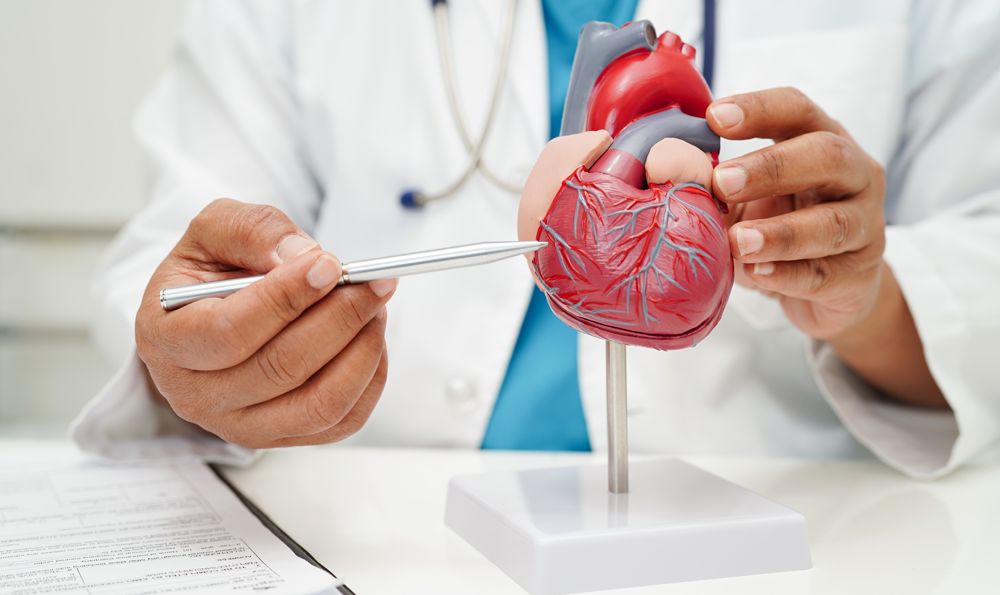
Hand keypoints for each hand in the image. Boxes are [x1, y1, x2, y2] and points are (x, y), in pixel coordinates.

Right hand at [135, 199, 397, 447]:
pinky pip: (344, 419)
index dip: (286, 298)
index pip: (229, 332)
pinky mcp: (285, 437)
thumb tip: (301, 257)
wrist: (217, 311)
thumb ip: (252, 231)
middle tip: (372, 281)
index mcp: (167, 339)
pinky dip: (370, 376)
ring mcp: (241, 426)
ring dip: (362, 349)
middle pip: (282, 368)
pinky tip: (369, 336)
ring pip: (319, 402)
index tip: (330, 265)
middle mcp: (197, 395)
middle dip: (339, 318)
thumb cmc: (214, 270)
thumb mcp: (215, 229)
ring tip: (375, 305)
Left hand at [706, 88, 945, 406]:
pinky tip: (757, 274)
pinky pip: (826, 275)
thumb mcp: (742, 197)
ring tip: (737, 242)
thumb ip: (711, 182)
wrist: (824, 288)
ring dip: (781, 233)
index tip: (714, 116)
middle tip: (722, 182)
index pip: (797, 110)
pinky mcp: (859, 274)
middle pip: (826, 156)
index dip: (759, 109)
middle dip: (772, 167)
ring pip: (833, 223)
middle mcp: (854, 174)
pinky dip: (789, 276)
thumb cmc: (776, 223)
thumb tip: (661, 166)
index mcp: (819, 139)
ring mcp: (865, 225)